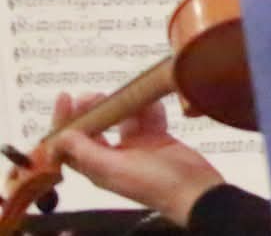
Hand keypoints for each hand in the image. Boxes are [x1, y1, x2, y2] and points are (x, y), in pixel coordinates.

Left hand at [46, 94, 223, 227]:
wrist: (195, 188)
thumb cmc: (157, 185)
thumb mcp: (116, 168)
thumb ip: (88, 152)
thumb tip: (63, 138)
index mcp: (99, 168)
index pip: (71, 144)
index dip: (64, 122)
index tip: (66, 99)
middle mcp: (115, 157)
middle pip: (95, 129)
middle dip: (92, 109)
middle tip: (93, 94)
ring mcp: (137, 147)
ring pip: (123, 120)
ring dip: (122, 106)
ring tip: (125, 94)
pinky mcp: (158, 139)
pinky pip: (149, 117)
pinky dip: (150, 108)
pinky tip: (152, 101)